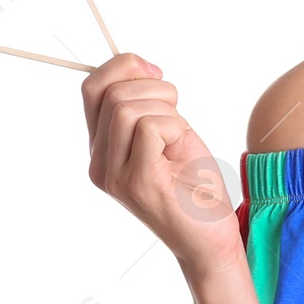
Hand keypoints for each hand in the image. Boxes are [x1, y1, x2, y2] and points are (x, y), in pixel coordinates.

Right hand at [81, 53, 243, 278]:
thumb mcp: (169, 133)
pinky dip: (176, 128)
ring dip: (168, 110)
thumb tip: (134, 64)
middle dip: (155, 88)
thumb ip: (145, 106)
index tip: (156, 71)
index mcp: (102, 150)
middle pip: (112, 93)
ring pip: (127, 107)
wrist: (211, 239)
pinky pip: (151, 127)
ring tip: (180, 138)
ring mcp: (115, 175)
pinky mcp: (138, 182)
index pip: (92, 88)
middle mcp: (100, 164)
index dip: (123, 66)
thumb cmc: (194, 186)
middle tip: (178, 114)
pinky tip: (182, 151)